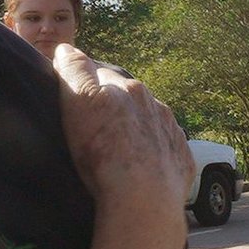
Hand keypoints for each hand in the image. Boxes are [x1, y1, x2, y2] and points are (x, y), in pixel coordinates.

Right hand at [52, 43, 194, 218]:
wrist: (143, 198)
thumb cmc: (105, 151)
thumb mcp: (79, 102)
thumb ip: (74, 70)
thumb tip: (67, 50)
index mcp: (128, 88)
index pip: (101, 75)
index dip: (85, 83)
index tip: (73, 97)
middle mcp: (153, 105)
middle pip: (128, 98)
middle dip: (113, 106)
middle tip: (94, 128)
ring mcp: (170, 133)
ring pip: (149, 123)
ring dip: (135, 129)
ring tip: (117, 151)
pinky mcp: (181, 160)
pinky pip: (166, 150)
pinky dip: (153, 154)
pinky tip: (140, 170)